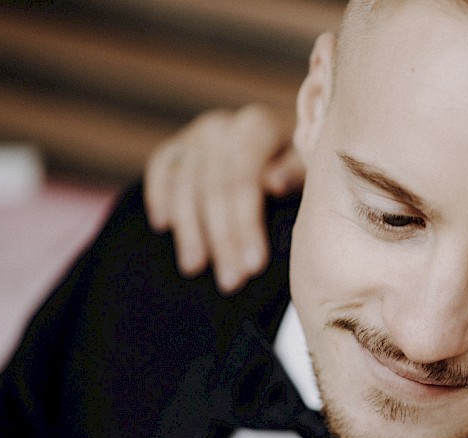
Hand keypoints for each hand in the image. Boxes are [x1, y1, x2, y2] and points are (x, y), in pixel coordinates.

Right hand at [144, 103, 302, 294]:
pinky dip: (159, 196)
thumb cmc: (300, 166)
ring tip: (195, 268)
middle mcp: (223, 126)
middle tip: (230, 280)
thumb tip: (273, 183)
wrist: (282, 146)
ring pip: (184, 183)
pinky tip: (163, 226)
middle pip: (213, 187)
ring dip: (189, 230)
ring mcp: (196, 134)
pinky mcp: (178, 144)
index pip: (244, 180)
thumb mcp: (308, 166)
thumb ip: (295, 172)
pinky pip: (160, 168)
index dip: (246, 225)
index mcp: (259, 126)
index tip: (253, 266)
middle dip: (221, 239)